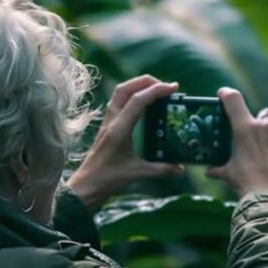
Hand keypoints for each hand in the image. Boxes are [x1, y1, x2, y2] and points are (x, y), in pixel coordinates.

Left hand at [68, 75, 184, 211]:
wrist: (86, 186)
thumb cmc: (109, 179)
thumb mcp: (138, 173)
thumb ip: (162, 169)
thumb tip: (181, 168)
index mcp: (119, 129)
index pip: (138, 100)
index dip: (156, 90)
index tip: (173, 88)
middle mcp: (112, 121)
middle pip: (125, 88)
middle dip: (146, 81)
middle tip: (165, 86)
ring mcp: (107, 122)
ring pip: (119, 93)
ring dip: (137, 86)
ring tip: (156, 90)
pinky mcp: (106, 126)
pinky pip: (118, 102)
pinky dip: (131, 97)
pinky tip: (143, 105)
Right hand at [206, 87, 267, 194]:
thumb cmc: (245, 181)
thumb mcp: (227, 172)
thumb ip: (217, 168)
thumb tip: (210, 171)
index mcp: (245, 128)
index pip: (234, 99)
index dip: (226, 94)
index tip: (222, 94)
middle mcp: (264, 127)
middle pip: (259, 112)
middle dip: (255, 120)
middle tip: (249, 133)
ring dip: (267, 134)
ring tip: (260, 151)